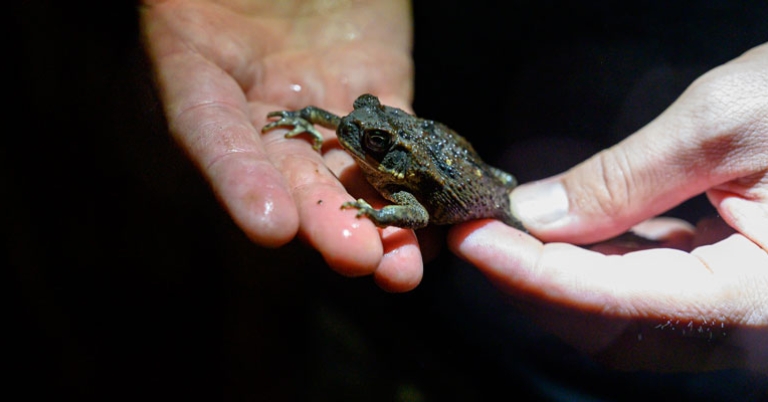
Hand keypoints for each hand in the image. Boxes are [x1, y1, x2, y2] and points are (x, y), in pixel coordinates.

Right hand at [140, 0, 423, 290]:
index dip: (237, 178)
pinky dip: (415, 176)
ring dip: (375, 219)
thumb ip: (207, 0)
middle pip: (286, 169)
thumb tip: (243, 46)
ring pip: (346, 168)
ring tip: (403, 268)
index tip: (270, 225)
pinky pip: (398, 138)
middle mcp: (258, 91)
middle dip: (323, 218)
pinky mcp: (377, 86)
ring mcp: (321, 92)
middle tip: (358, 259)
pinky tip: (438, 216)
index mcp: (198, 57)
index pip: (209, 128)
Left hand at [450, 43, 767, 371]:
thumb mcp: (728, 124)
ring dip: (557, 272)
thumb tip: (535, 215)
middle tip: (478, 230)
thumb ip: (626, 180)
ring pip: (623, 312)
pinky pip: (647, 287)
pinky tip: (565, 228)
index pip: (617, 301)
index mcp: (759, 299)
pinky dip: (596, 260)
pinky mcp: (728, 285)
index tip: (471, 239)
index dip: (532, 273)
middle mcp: (748, 323)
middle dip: (534, 279)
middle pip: (611, 323)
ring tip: (507, 228)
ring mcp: (738, 309)